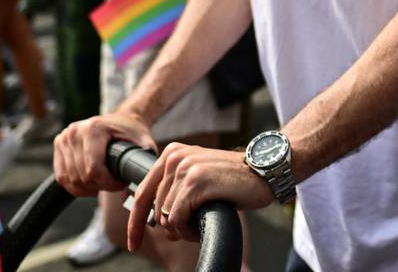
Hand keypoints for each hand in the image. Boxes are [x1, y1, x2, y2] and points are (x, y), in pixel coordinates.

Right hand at [52, 109, 155, 196]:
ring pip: (71, 179)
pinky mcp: (58, 146)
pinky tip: (89, 185)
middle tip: (114, 185)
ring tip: (103, 184)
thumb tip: (137, 190)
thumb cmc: (132, 132)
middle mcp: (75, 132)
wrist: (121, 118)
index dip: (108, 184)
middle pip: (81, 176)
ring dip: (88, 188)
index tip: (121, 185)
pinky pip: (62, 177)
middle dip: (100, 186)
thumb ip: (142, 164)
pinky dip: (75, 186)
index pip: (93, 169)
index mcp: (94, 128)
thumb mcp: (143, 143)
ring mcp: (64, 138)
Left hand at [128, 143, 274, 248]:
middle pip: (155, 211)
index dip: (135, 223)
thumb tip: (157, 220)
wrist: (264, 170)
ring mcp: (184, 168)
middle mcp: (174, 157)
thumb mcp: (198, 177)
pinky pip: (178, 219)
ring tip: (204, 219)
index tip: (132, 243)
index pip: (142, 193)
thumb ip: (175, 189)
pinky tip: (204, 222)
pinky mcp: (195, 182)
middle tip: (194, 225)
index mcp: (171, 154)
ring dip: (184, 229)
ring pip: (167, 217)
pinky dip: (189, 230)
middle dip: (172, 227)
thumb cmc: (233, 180)